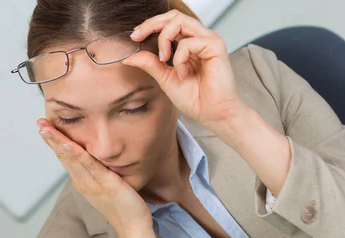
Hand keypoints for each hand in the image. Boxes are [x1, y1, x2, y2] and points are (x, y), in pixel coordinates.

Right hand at [36, 119, 153, 237]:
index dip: (55, 143)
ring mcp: (94, 184)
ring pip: (72, 160)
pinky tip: (69, 145)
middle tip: (39, 122)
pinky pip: (91, 167)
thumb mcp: (108, 188)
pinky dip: (78, 155)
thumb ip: (100, 175)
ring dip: (59, 143)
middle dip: (51, 139)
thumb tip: (99, 160)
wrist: (133, 229)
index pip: (66, 158)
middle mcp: (84, 183)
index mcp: (83, 183)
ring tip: (47, 128)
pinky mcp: (107, 185)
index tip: (45, 128)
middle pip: (64, 157)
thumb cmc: (124, 208)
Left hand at [123, 10, 244, 130]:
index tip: (134, 37)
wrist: (213, 114)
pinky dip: (179, 58)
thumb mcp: (166, 79)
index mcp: (191, 44)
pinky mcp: (215, 46)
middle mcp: (201, 38)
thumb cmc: (196, 100)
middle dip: (152, 24)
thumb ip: (150, 64)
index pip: (170, 23)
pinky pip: (188, 42)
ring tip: (164, 59)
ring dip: (164, 38)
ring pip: (179, 21)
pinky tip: (183, 73)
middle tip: (138, 36)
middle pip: (173, 16)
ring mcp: (209, 40)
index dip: (150, 25)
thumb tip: (129, 56)